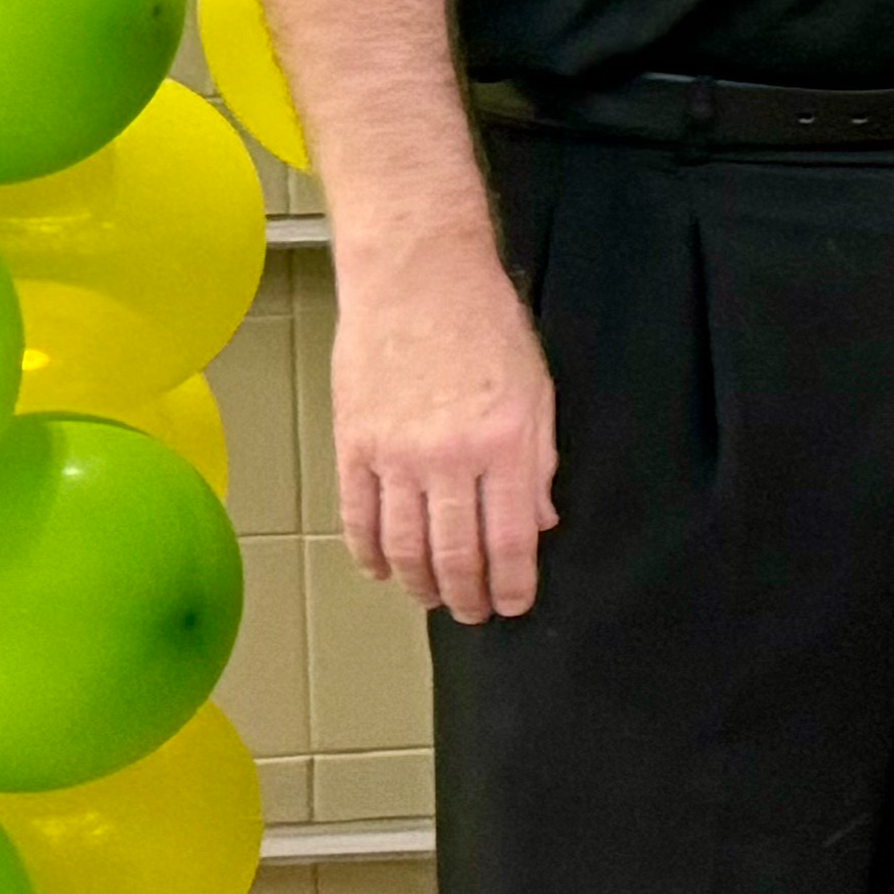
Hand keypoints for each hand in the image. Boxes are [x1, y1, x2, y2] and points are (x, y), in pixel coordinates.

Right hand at [334, 252, 556, 623]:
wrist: (418, 279)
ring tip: (433, 598)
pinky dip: (369, 553)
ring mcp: (395, 455)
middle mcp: (449, 458)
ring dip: (420, 583)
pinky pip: (358, 517)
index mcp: (505, 444)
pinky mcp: (354, 445)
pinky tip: (383, 570)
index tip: (514, 604)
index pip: (509, 539)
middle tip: (473, 614)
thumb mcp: (538, 390)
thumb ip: (540, 461)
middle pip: (454, 553)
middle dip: (466, 595)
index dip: (512, 583)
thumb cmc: (486, 325)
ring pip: (403, 545)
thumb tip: (539, 523)